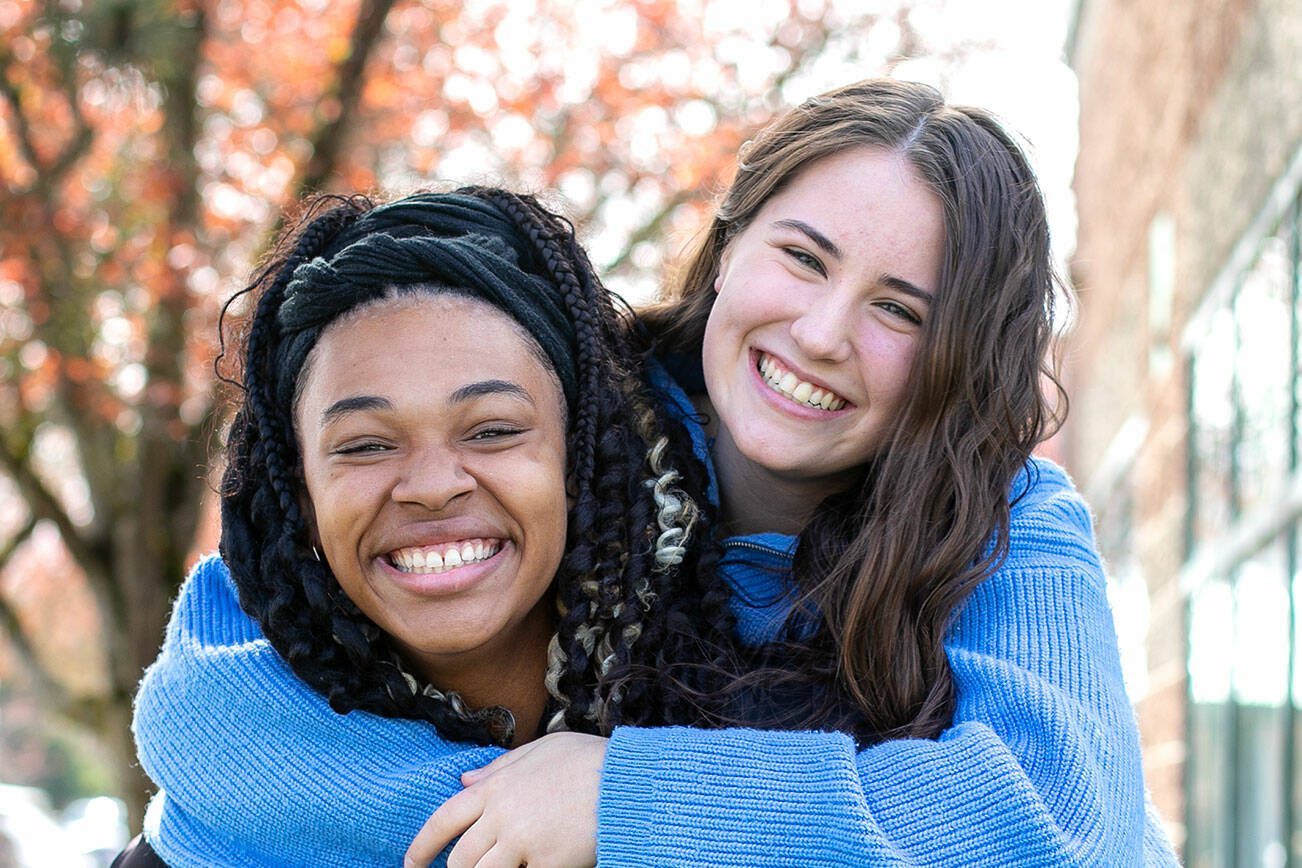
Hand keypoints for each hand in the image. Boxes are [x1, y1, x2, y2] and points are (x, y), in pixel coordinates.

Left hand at [405, 731, 607, 867]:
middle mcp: (502, 816)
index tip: (410, 863)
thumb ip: (498, 768)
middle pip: (460, 858)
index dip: (422, 845)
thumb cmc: (587, 760)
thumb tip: (463, 780)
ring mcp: (523, 843)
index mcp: (497, 786)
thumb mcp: (539, 750)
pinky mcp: (547, 864)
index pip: (444, 818)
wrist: (626, 781)